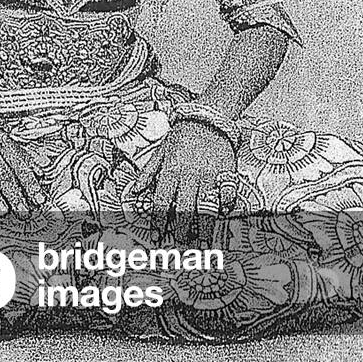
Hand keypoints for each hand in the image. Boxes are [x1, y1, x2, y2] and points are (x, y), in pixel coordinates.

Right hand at [0, 116, 45, 216]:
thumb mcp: (4, 140)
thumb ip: (21, 156)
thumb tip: (40, 174)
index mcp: (2, 139)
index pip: (19, 164)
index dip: (30, 182)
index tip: (39, 198)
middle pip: (3, 172)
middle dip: (14, 194)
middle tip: (23, 211)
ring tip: (3, 210)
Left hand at [134, 120, 236, 245]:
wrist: (207, 117)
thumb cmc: (181, 135)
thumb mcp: (161, 150)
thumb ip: (148, 173)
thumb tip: (133, 191)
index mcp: (172, 170)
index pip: (163, 202)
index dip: (159, 221)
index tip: (157, 236)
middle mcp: (191, 175)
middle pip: (185, 209)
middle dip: (182, 229)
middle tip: (179, 244)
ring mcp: (211, 175)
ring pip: (207, 206)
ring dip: (203, 227)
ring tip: (200, 242)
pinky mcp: (227, 173)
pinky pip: (228, 194)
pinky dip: (226, 206)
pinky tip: (223, 215)